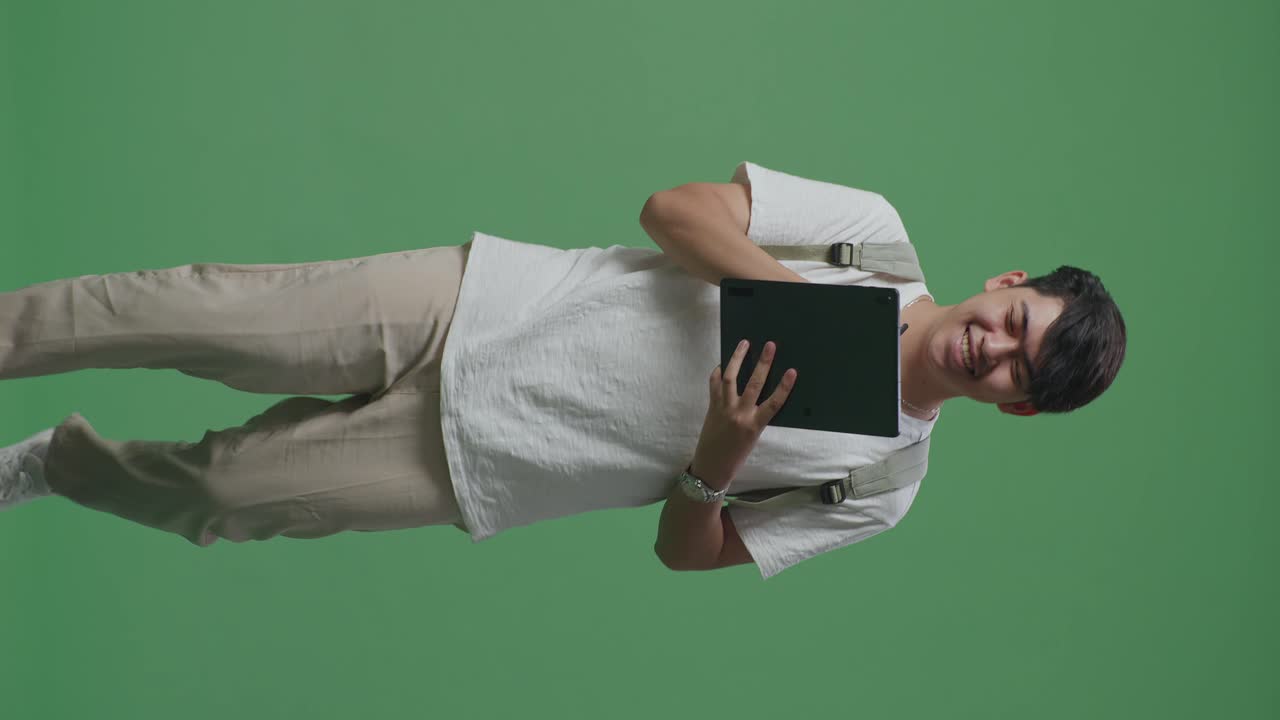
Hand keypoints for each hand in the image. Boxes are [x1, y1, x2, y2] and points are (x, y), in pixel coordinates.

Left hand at [690, 339, 796, 489]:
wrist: (712, 467)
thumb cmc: (736, 456)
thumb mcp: (754, 438)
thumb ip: (758, 417)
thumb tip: (763, 394)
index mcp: (755, 426)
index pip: (774, 403)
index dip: (784, 386)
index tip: (792, 371)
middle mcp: (740, 415)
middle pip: (754, 384)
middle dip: (763, 363)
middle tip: (770, 346)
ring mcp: (724, 409)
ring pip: (731, 378)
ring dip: (737, 358)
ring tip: (744, 343)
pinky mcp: (712, 407)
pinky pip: (714, 385)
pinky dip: (718, 372)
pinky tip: (723, 363)